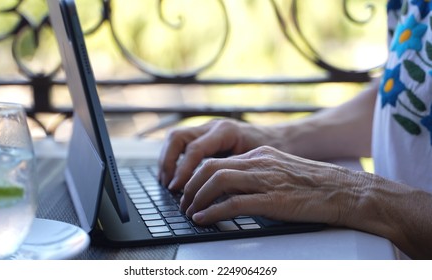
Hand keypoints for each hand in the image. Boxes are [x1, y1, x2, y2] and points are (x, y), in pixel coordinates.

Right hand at [158, 119, 276, 190]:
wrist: (281, 139)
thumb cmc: (272, 153)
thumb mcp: (254, 163)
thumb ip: (232, 173)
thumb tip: (212, 193)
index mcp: (225, 131)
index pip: (195, 148)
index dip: (183, 169)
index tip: (177, 188)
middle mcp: (213, 125)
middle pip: (177, 137)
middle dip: (168, 162)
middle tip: (168, 185)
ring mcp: (207, 128)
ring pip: (175, 138)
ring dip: (167, 160)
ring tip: (166, 182)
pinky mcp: (205, 135)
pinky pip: (181, 143)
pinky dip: (174, 159)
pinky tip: (174, 176)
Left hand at [180, 145, 365, 226]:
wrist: (345, 191)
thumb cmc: (315, 184)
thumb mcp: (281, 170)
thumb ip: (258, 174)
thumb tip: (234, 189)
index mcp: (260, 155)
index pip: (218, 160)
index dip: (197, 175)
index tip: (189, 189)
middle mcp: (259, 163)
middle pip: (211, 167)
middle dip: (191, 185)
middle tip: (184, 201)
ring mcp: (265, 180)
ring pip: (218, 181)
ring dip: (198, 197)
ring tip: (190, 211)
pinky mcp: (273, 200)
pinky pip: (234, 204)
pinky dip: (213, 212)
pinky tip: (204, 219)